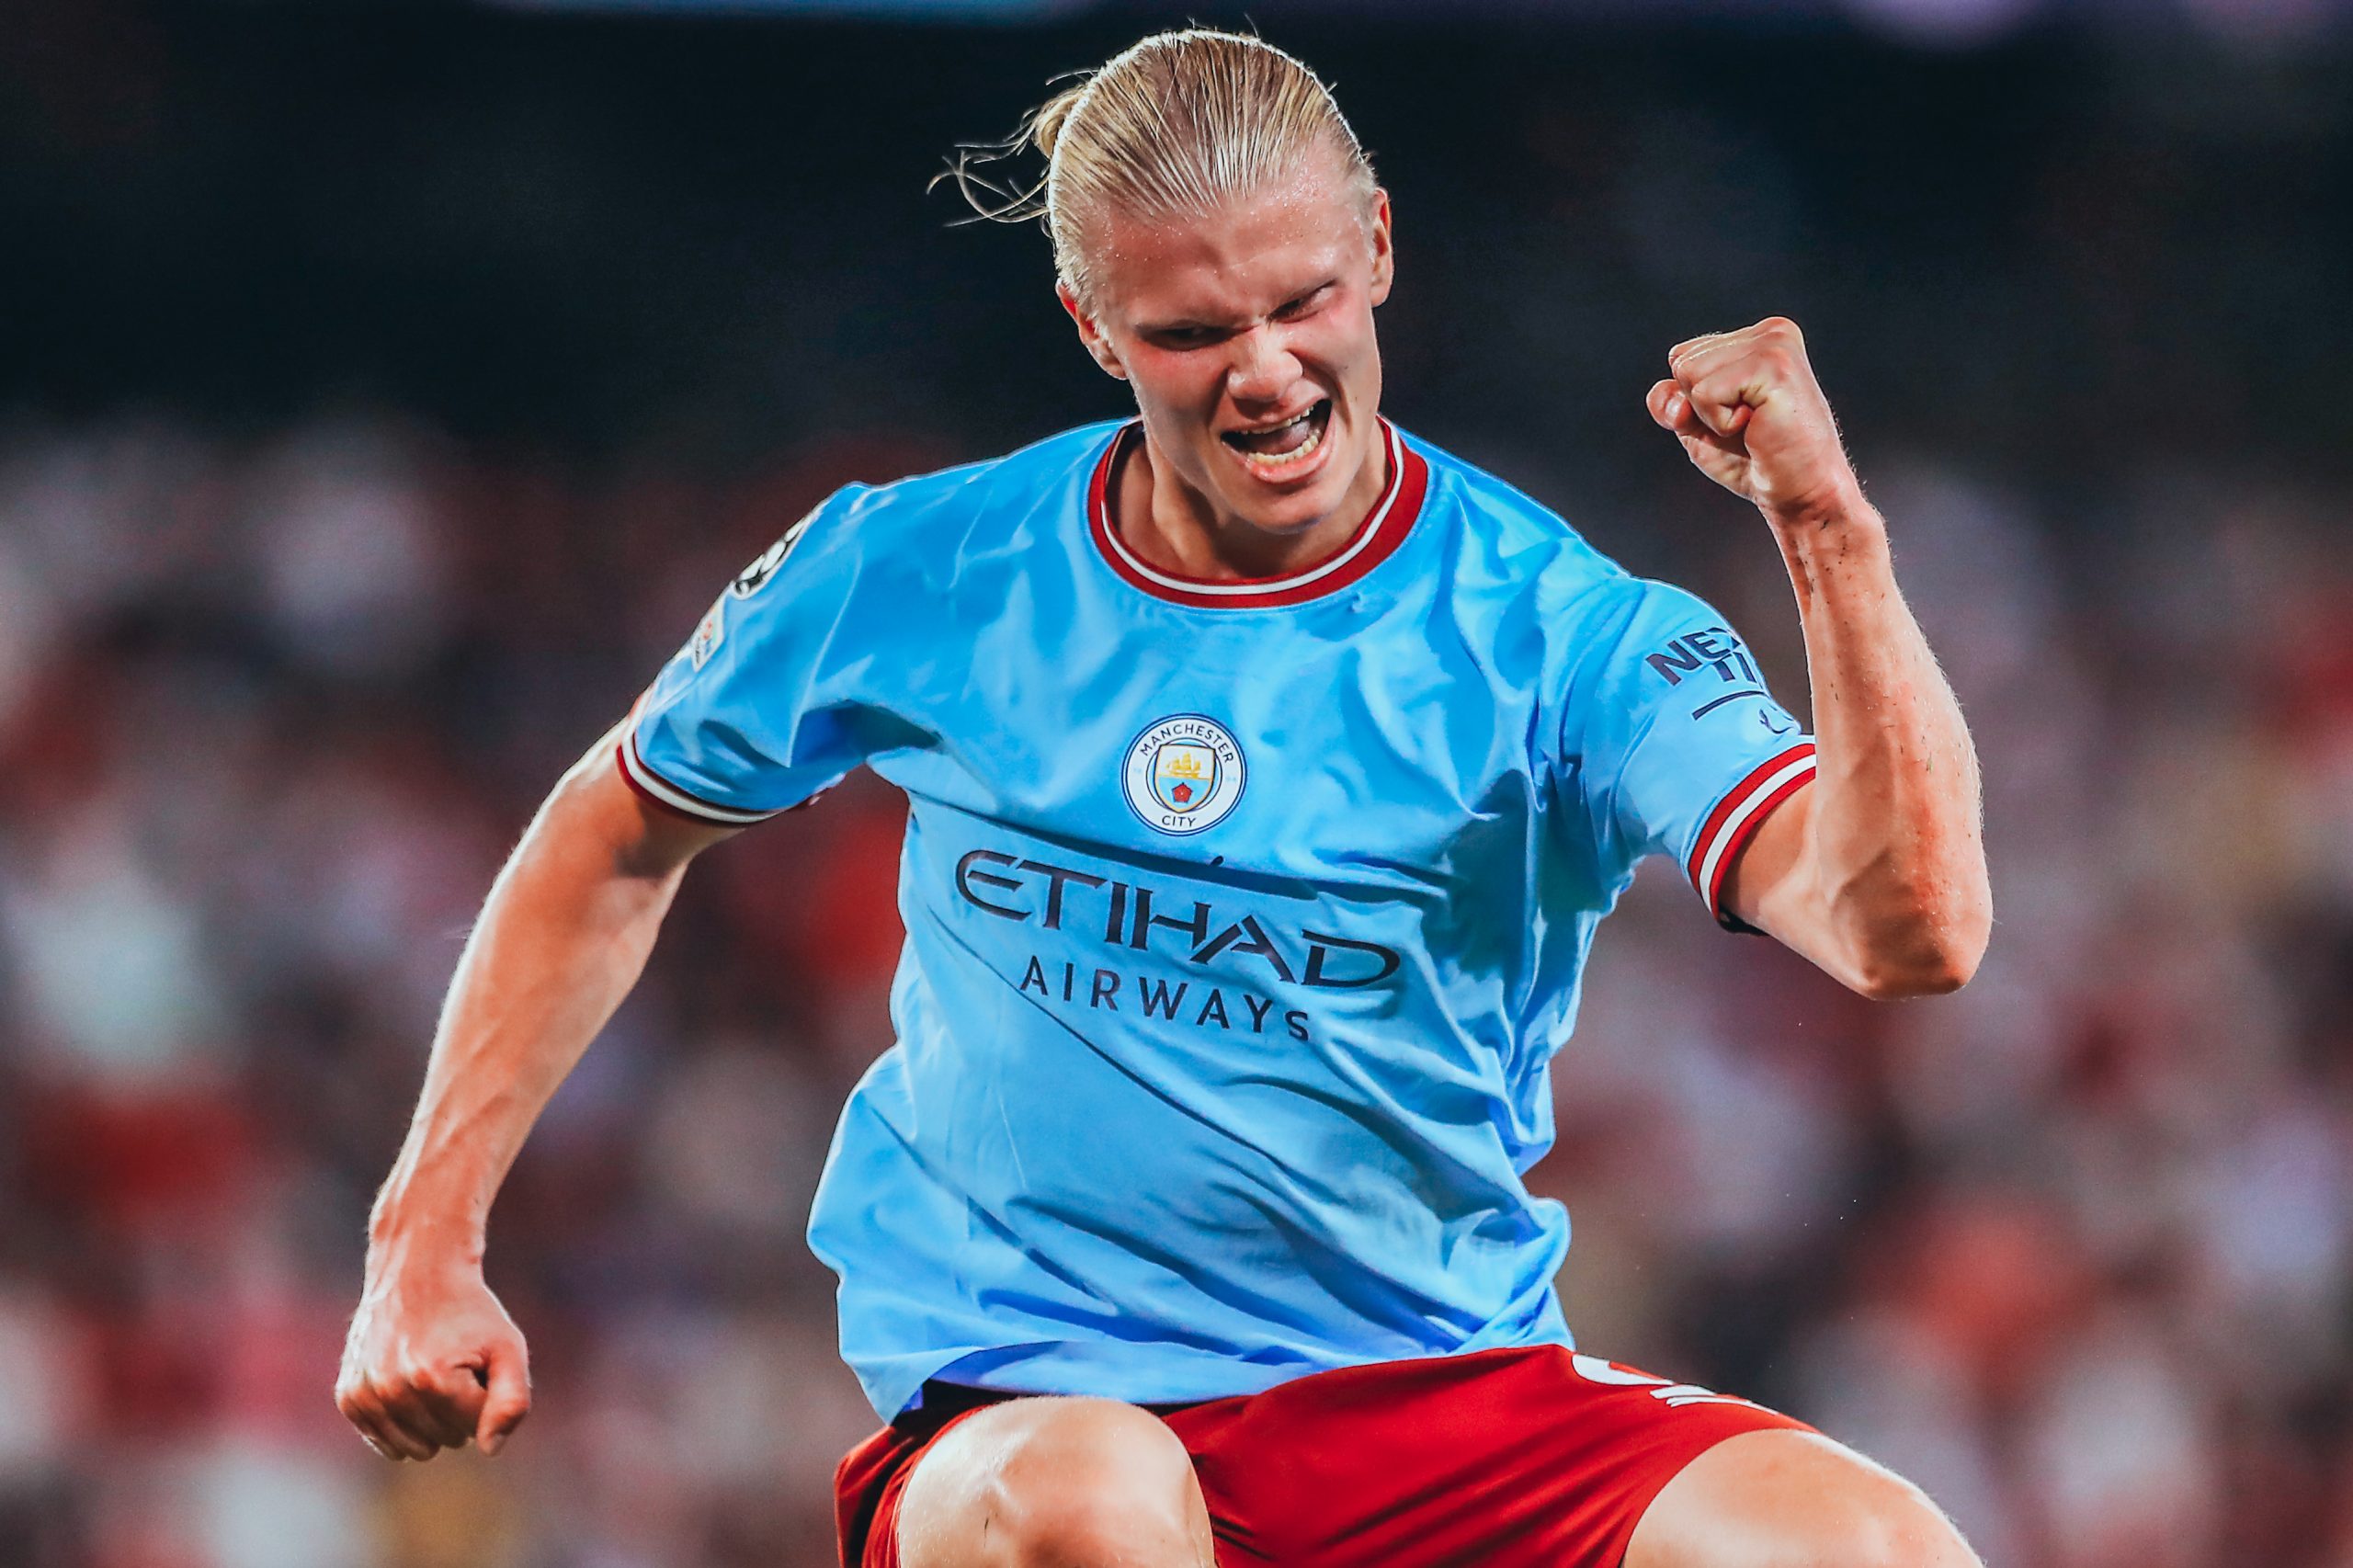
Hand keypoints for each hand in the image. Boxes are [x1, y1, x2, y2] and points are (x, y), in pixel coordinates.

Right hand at [336, 1241, 531, 1461]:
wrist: (417, 1274)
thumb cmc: (470, 1314)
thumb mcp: (508, 1348)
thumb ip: (512, 1402)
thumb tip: (489, 1449)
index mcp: (433, 1380)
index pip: (477, 1427)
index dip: (484, 1394)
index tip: (475, 1361)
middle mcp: (391, 1392)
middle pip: (448, 1440)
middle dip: (459, 1408)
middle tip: (452, 1364)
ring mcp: (364, 1397)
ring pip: (417, 1450)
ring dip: (432, 1420)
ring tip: (429, 1375)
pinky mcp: (348, 1400)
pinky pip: (387, 1443)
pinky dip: (404, 1422)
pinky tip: (407, 1384)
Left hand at [1646, 317, 1862, 526]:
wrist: (1801, 494)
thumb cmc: (1755, 461)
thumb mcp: (1698, 427)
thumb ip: (1671, 402)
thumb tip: (1670, 395)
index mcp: (1758, 337)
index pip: (1682, 355)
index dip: (1693, 400)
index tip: (1739, 417)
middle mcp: (1771, 332)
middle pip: (1681, 362)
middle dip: (1701, 407)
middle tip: (1749, 426)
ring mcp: (1775, 345)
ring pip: (1688, 374)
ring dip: (1711, 416)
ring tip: (1755, 425)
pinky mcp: (1774, 366)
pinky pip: (1704, 394)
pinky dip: (1720, 423)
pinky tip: (1758, 428)